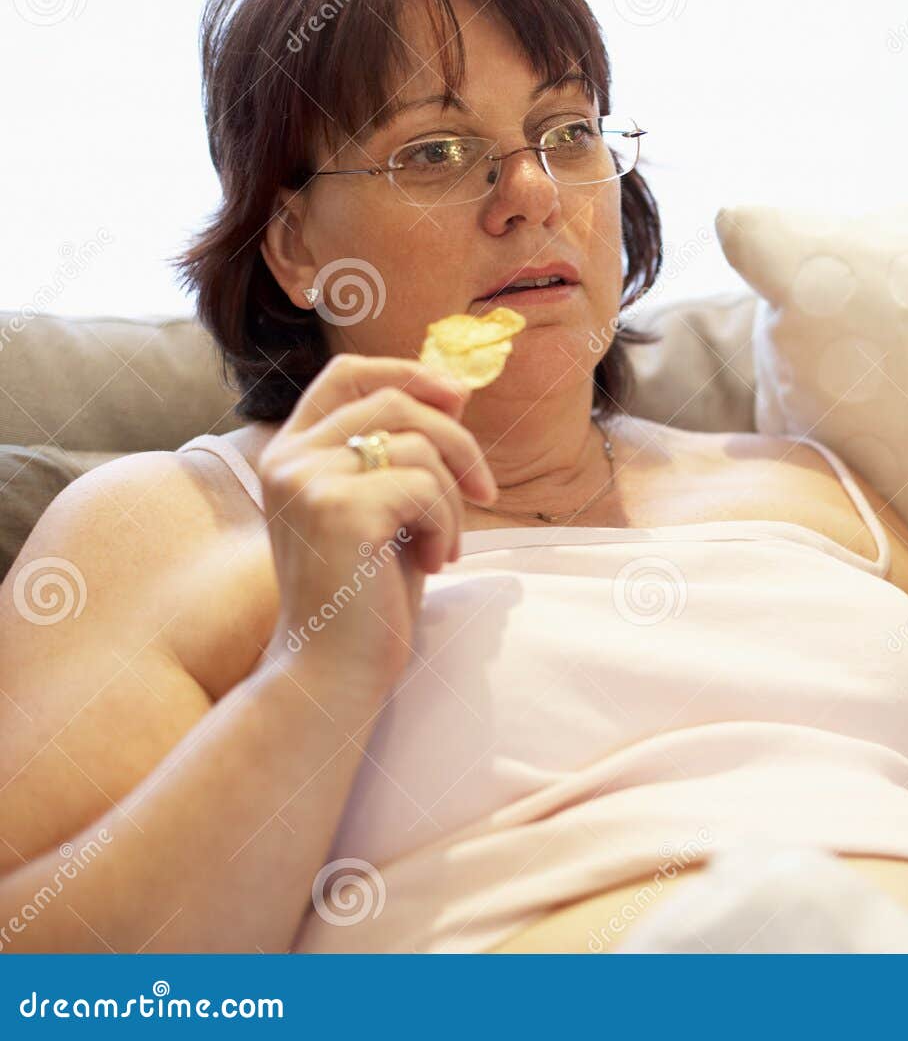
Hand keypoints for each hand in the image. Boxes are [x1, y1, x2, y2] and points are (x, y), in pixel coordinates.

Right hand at [257, 354, 498, 690]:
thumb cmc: (365, 595)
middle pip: (395, 401)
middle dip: (457, 441)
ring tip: (441, 548)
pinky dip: (446, 525)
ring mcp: (309, 479)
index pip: (346, 373)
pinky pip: (425, 487)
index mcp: (292, 452)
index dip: (407, 371)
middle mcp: (290, 457)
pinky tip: (432, 563)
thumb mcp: (383, 509)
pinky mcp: (339, 508)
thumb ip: (398, 453)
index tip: (458, 396)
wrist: (333, 670)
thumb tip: (454, 393)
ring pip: (418, 445)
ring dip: (453, 499)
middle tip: (484, 490)